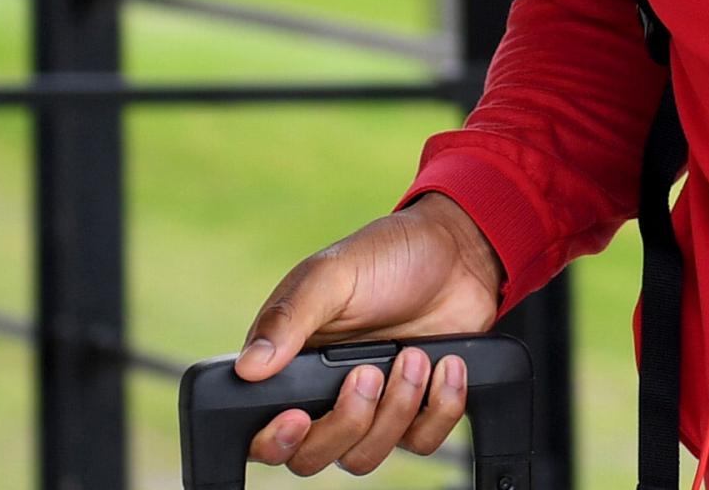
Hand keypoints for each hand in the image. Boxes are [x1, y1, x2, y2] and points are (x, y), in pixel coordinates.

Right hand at [234, 191, 505, 474]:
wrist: (458, 252)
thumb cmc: (386, 256)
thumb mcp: (332, 275)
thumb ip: (289, 318)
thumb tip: (249, 367)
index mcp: (290, 364)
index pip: (262, 432)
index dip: (276, 441)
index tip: (299, 418)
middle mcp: (324, 394)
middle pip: (312, 457)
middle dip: (347, 421)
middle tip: (370, 372)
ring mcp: (372, 407)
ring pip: (366, 456)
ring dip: (396, 410)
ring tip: (414, 356)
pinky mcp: (415, 410)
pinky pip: (420, 442)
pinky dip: (440, 408)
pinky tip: (446, 365)